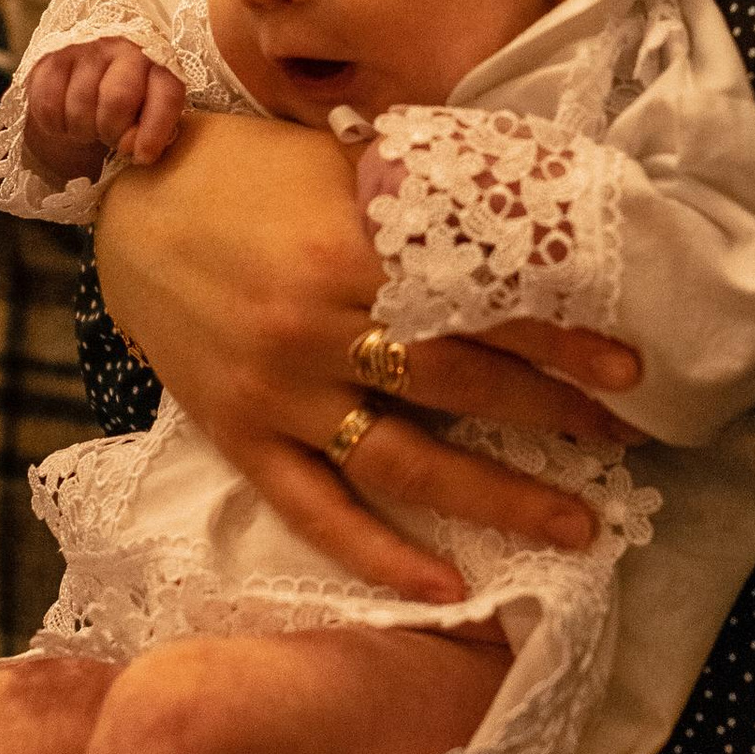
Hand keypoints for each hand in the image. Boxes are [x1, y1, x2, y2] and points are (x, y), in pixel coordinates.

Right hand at [22, 40, 182, 185]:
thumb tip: (133, 148)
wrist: (84, 73)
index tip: (143, 157)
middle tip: (107, 137)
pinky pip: (48, 103)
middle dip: (111, 131)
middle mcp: (125, 48)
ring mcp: (86, 49)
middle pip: (118, 99)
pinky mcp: (51, 57)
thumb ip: (147, 131)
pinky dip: (55, 125)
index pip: (165, 94)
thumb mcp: (144, 116)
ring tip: (86, 127)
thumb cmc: (122, 100)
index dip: (155, 131)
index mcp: (159, 64)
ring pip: (80, 103)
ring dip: (81, 130)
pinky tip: (64, 121)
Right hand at [96, 125, 643, 603]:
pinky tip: (448, 588)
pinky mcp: (241, 435)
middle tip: (628, 440)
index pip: (482, 307)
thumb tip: (527, 224)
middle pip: (461, 386)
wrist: (126, 197)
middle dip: (555, 415)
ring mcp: (278, 393)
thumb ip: (418, 203)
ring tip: (575, 526)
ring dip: (499, 498)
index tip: (628, 367)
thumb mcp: (339, 165)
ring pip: (406, 461)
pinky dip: (381, 555)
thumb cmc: (245, 171)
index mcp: (352, 252)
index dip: (561, 340)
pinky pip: (317, 511)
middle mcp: (318, 330)